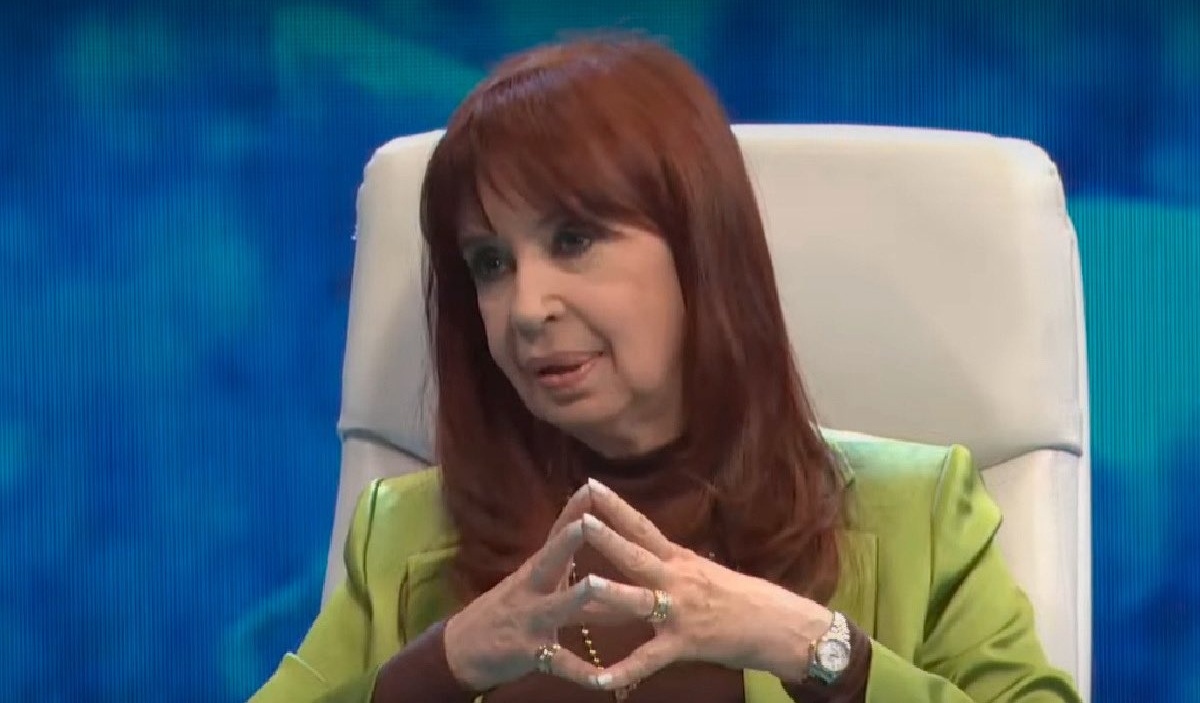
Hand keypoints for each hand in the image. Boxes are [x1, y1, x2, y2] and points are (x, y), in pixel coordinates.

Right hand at [443, 483, 604, 691]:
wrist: (462, 650)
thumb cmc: (510, 612)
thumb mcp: (535, 586)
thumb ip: (569, 571)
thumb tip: (603, 551)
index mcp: (536, 571)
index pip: (556, 535)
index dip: (572, 510)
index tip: (592, 485)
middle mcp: (531, 589)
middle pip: (550, 560)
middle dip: (568, 541)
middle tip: (590, 522)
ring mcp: (528, 620)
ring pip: (556, 607)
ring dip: (577, 597)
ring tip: (596, 585)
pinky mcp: (529, 653)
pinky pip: (559, 663)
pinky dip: (582, 672)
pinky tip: (603, 679)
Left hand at [577, 479, 833, 690]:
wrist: (780, 626)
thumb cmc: (743, 599)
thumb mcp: (704, 572)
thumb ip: (673, 565)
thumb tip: (646, 554)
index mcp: (680, 560)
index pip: (642, 527)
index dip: (616, 506)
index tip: (591, 484)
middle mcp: (677, 580)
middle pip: (636, 555)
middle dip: (607, 537)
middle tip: (579, 518)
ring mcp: (679, 612)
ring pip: (638, 600)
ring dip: (609, 594)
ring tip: (579, 588)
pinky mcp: (684, 644)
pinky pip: (649, 659)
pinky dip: (624, 671)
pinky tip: (599, 679)